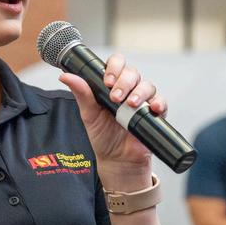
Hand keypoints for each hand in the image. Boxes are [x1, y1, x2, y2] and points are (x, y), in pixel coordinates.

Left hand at [58, 54, 167, 183]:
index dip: (113, 67)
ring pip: (147, 85)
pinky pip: (160, 102)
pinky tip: (152, 108)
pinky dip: (158, 103)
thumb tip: (65, 76)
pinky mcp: (154, 113)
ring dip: (139, 92)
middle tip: (116, 97)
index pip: (116, 64)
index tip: (107, 81)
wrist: (117, 160)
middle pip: (132, 72)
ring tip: (131, 104)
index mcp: (112, 86)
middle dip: (124, 82)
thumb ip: (81, 94)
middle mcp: (128, 90)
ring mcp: (142, 100)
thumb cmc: (103, 136)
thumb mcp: (89, 114)